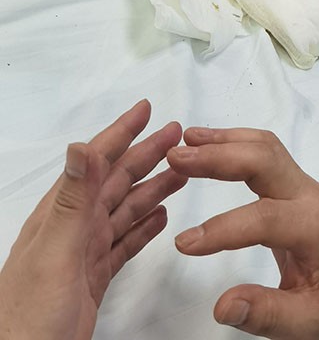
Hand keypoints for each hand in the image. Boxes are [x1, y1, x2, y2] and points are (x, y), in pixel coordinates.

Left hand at [0, 100, 185, 339]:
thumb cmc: (28, 318)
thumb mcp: (55, 252)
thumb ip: (72, 200)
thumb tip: (80, 147)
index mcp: (62, 214)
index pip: (96, 162)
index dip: (121, 133)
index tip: (145, 110)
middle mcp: (73, 228)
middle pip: (117, 181)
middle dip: (147, 154)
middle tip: (177, 135)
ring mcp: (83, 254)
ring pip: (125, 210)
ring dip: (153, 187)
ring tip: (181, 172)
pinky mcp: (93, 279)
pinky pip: (125, 244)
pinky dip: (144, 227)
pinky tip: (160, 217)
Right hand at [169, 127, 318, 339]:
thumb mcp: (306, 324)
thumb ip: (267, 314)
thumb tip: (224, 306)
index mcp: (315, 229)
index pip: (266, 218)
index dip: (223, 228)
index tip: (184, 244)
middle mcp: (309, 195)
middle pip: (266, 161)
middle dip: (219, 157)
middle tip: (176, 159)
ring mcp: (301, 183)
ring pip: (264, 147)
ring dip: (224, 141)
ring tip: (185, 141)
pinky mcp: (291, 181)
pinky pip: (264, 150)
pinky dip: (234, 141)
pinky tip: (207, 142)